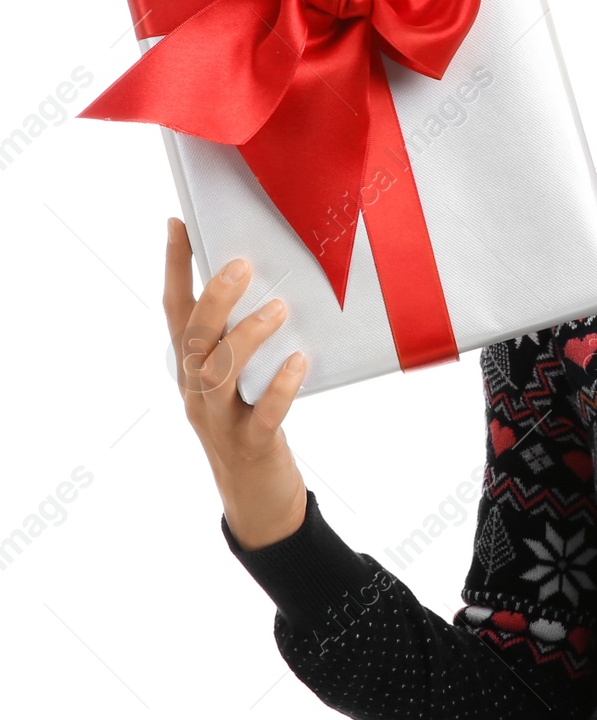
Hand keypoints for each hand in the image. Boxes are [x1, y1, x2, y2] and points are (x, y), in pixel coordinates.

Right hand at [163, 218, 308, 550]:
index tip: (178, 224)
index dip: (175, 267)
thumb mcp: (241, 377)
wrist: (258, 496)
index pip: (176, 310)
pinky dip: (281, 386)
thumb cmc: (254, 420)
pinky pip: (263, 412)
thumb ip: (244, 337)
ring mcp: (218, 418)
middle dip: (214, 297)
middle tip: (241, 263)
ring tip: (279, 309)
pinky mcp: (250, 443)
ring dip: (247, 335)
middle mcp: (195, 389)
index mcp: (191, 366)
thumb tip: (273, 279)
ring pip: (218, 371)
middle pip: (193, 336)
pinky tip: (299, 362)